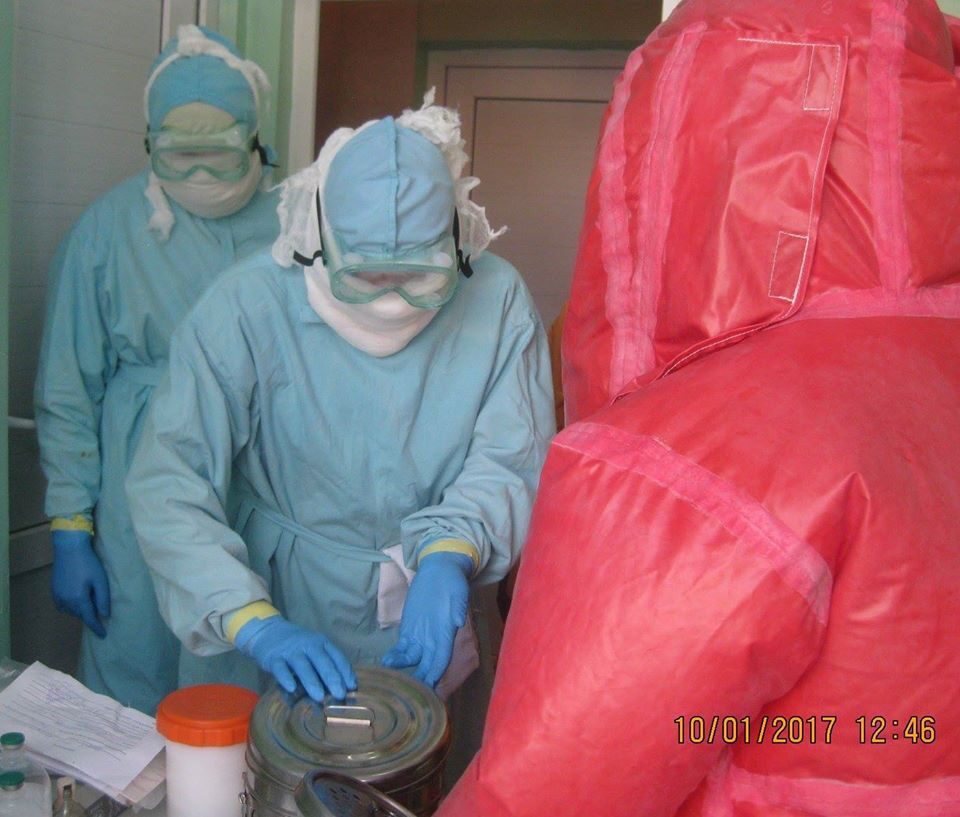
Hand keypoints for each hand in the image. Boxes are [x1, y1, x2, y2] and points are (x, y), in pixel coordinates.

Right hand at [51, 530, 110, 637]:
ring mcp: (57, 596)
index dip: (97, 628)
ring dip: (80, 610)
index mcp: (79, 600)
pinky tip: (76, 599)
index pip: (90, 619)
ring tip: (90, 602)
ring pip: (71, 611)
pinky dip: (70, 606)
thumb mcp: (100, 581)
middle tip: (99, 612)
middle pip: (80, 615)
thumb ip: (103, 599)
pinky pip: (62, 605)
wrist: (69, 548)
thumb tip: (105, 616)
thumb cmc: (89, 563)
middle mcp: (66, 601)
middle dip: (90, 616)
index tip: (103, 635)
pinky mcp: (54, 590)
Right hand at [234, 616, 356, 700]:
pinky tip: (292, 688)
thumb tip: (342, 688)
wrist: (268, 631)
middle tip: (340, 695)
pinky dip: (286, 678)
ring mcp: (291, 651)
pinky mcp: (274, 658)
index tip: (352, 688)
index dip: (345, 672)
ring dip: (312, 681)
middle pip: (322, 661)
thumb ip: (326, 664)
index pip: (337, 657)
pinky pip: (281, 668)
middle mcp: (308, 645)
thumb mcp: (314, 649)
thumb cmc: (297, 646)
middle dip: (332, 678)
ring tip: (319, 697)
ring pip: (303, 666)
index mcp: (321, 643)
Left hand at [381, 551, 471, 686]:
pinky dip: (395, 657)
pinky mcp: (410, 631)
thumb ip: (458, 609)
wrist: (440, 571)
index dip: (434, 677)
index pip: (441, 662)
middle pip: (427, 668)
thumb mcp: (458, 593)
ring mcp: (422, 638)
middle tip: (406, 695)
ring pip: (412, 661)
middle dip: (418, 682)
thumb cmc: (452, 582)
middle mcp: (435, 641)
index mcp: (448, 635)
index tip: (426, 690)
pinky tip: (386, 663)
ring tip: (390, 678)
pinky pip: (403, 649)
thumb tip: (458, 619)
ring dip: (403, 671)